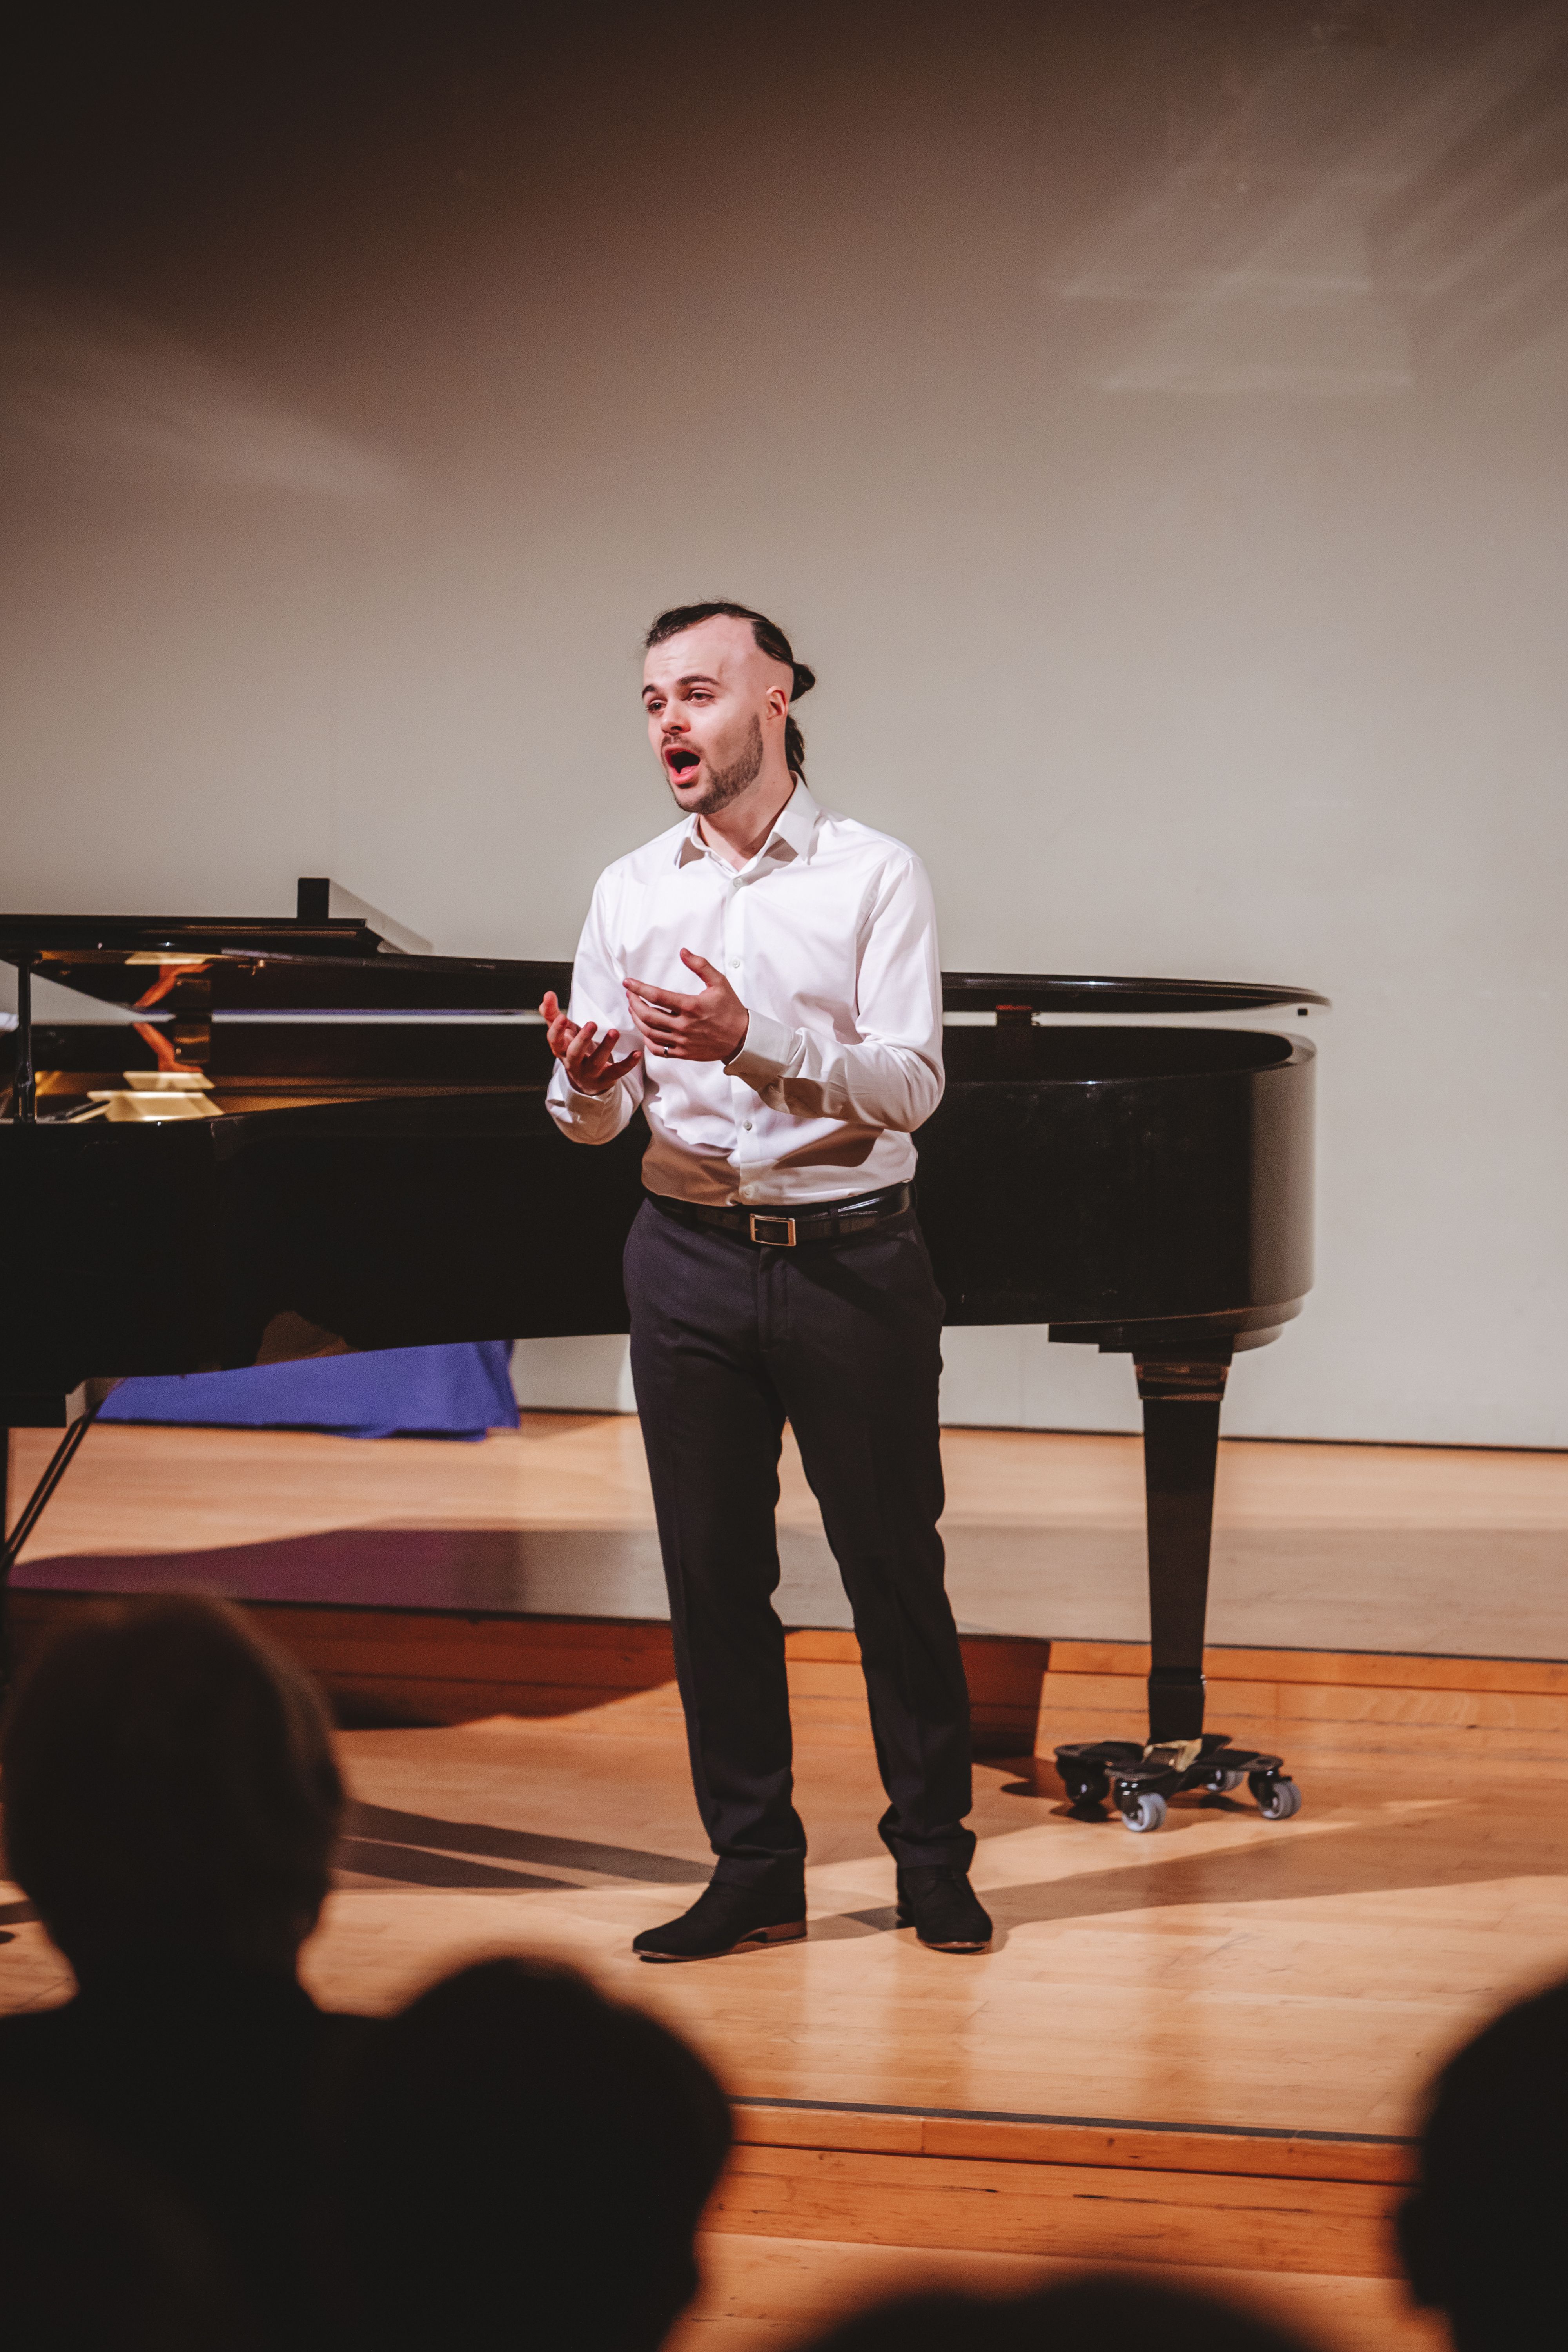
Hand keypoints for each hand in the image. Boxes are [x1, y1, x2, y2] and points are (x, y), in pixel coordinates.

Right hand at [539, 991, 640, 1095]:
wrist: (585, 1079)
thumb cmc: (572, 1048)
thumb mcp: (563, 1032)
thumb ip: (552, 1013)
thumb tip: (547, 994)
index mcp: (561, 1049)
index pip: (554, 1041)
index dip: (556, 1030)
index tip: (562, 1017)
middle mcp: (574, 1062)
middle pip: (574, 1053)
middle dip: (583, 1039)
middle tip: (592, 1023)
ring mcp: (590, 1072)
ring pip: (597, 1062)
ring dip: (606, 1047)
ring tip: (614, 1032)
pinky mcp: (607, 1077)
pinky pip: (618, 1071)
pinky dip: (628, 1064)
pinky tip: (637, 1053)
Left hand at [623, 951, 747, 1063]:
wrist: (741, 1038)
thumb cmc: (730, 1009)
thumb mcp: (719, 982)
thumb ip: (700, 965)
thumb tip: (683, 952)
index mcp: (691, 1006)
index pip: (657, 996)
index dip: (638, 988)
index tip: (628, 982)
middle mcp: (684, 1025)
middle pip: (648, 1015)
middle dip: (633, 1003)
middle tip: (630, 994)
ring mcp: (682, 1041)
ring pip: (649, 1032)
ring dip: (637, 1019)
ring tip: (634, 1009)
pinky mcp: (683, 1053)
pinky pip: (658, 1049)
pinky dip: (647, 1040)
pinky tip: (645, 1030)